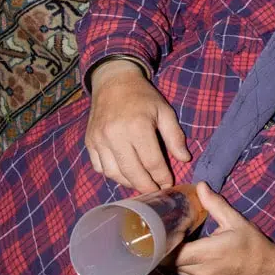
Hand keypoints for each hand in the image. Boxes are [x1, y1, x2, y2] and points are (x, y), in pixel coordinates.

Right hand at [85, 58, 190, 192]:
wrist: (113, 82)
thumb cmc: (143, 97)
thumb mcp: (165, 111)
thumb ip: (175, 136)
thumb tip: (185, 159)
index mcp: (138, 127)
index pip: (152, 162)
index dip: (162, 177)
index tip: (169, 184)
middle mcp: (116, 135)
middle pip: (132, 172)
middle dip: (146, 186)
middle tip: (156, 192)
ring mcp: (99, 140)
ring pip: (114, 173)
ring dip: (129, 183)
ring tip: (142, 184)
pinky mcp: (89, 142)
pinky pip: (100, 167)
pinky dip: (112, 175)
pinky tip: (124, 174)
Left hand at [170, 182, 274, 274]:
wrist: (268, 270)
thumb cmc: (253, 244)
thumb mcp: (235, 220)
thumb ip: (215, 204)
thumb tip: (200, 186)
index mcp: (207, 253)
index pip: (171, 253)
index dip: (164, 241)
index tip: (163, 226)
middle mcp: (201, 270)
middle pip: (169, 262)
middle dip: (165, 247)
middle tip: (166, 230)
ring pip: (175, 269)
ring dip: (172, 256)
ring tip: (174, 239)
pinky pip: (185, 273)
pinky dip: (181, 263)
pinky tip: (186, 250)